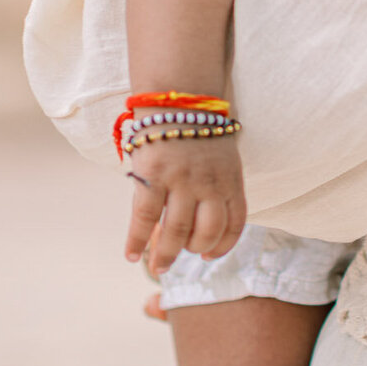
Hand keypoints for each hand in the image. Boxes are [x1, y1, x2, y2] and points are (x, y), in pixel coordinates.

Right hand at [124, 133, 246, 273]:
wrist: (177, 99)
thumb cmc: (199, 132)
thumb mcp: (223, 157)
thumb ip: (218, 188)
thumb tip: (201, 224)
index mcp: (231, 178)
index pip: (234, 223)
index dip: (222, 245)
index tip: (209, 255)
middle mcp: (209, 182)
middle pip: (206, 232)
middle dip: (193, 250)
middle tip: (182, 257)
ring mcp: (181, 180)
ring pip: (175, 231)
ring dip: (166, 255)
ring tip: (160, 266)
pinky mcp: (153, 175)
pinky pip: (144, 218)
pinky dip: (136, 241)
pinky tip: (132, 255)